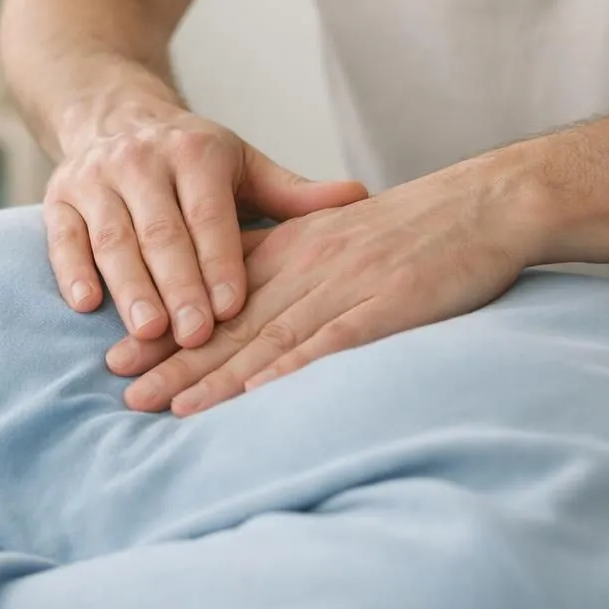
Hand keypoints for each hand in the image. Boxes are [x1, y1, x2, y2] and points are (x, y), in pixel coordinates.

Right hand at [45, 102, 368, 349]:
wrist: (111, 114)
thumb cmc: (193, 159)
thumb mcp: (244, 166)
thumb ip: (292, 192)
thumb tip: (360, 198)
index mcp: (194, 152)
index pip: (208, 214)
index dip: (219, 261)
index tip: (233, 307)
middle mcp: (141, 161)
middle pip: (160, 232)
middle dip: (178, 285)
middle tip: (195, 335)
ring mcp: (94, 179)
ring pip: (112, 238)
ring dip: (129, 287)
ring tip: (147, 333)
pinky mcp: (57, 199)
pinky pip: (61, 238)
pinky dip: (72, 270)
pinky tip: (86, 304)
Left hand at [111, 160, 532, 414]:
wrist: (486, 202)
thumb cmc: (419, 229)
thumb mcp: (341, 235)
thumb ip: (296, 265)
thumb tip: (254, 309)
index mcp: (296, 248)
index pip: (218, 294)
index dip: (170, 328)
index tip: (121, 357)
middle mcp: (309, 265)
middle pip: (231, 322)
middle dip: (175, 360)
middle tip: (125, 392)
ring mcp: (346, 285)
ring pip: (269, 336)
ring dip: (218, 376)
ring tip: (171, 406)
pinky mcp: (387, 304)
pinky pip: (331, 340)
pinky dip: (291, 369)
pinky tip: (256, 394)